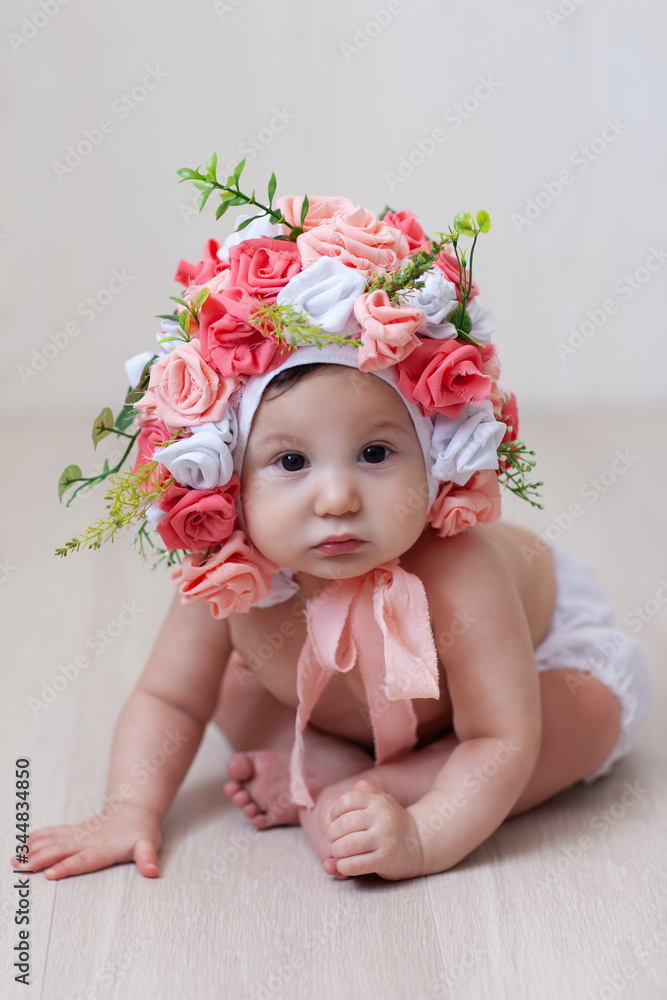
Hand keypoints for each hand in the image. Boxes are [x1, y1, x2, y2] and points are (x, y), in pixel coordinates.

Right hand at [11, 804, 161, 879]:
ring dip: (34, 850)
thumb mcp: (148, 844)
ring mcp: (79, 835)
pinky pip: (53, 834)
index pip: (83, 859)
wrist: (133, 811)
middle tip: (23, 867)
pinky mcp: (74, 832)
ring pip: (53, 842)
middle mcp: (87, 841)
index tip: (50, 873)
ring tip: (17, 859)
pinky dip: (38, 838)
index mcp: (102, 848)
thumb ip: (148, 858)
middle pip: (61, 851)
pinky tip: (25, 844)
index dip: (67, 866)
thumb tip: (153, 870)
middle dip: (41, 859)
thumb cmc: (140, 831)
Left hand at [322, 779, 424, 880]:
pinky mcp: (385, 860)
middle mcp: (381, 818)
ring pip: (346, 845)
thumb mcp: (383, 801)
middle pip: (343, 824)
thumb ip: (366, 792)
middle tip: (334, 840)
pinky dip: (343, 866)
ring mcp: (384, 839)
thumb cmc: (392, 822)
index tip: (335, 821)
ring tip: (339, 853)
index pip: (346, 802)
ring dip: (336, 851)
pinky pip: (355, 864)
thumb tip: (353, 787)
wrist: (420, 843)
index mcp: (378, 801)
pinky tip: (344, 865)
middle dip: (332, 835)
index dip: (334, 813)